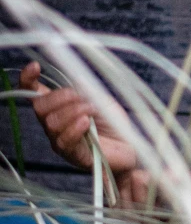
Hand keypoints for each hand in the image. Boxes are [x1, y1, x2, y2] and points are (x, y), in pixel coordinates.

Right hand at [20, 61, 136, 173]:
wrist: (130, 145)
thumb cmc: (114, 123)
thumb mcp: (100, 99)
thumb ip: (84, 90)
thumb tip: (73, 79)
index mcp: (59, 107)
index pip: (34, 93)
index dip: (28, 80)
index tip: (35, 67)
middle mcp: (55, 124)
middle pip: (40, 108)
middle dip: (60, 97)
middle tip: (82, 98)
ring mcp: (61, 140)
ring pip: (52, 123)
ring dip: (74, 111)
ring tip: (92, 111)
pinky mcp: (73, 155)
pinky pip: (64, 141)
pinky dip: (74, 128)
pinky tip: (86, 122)